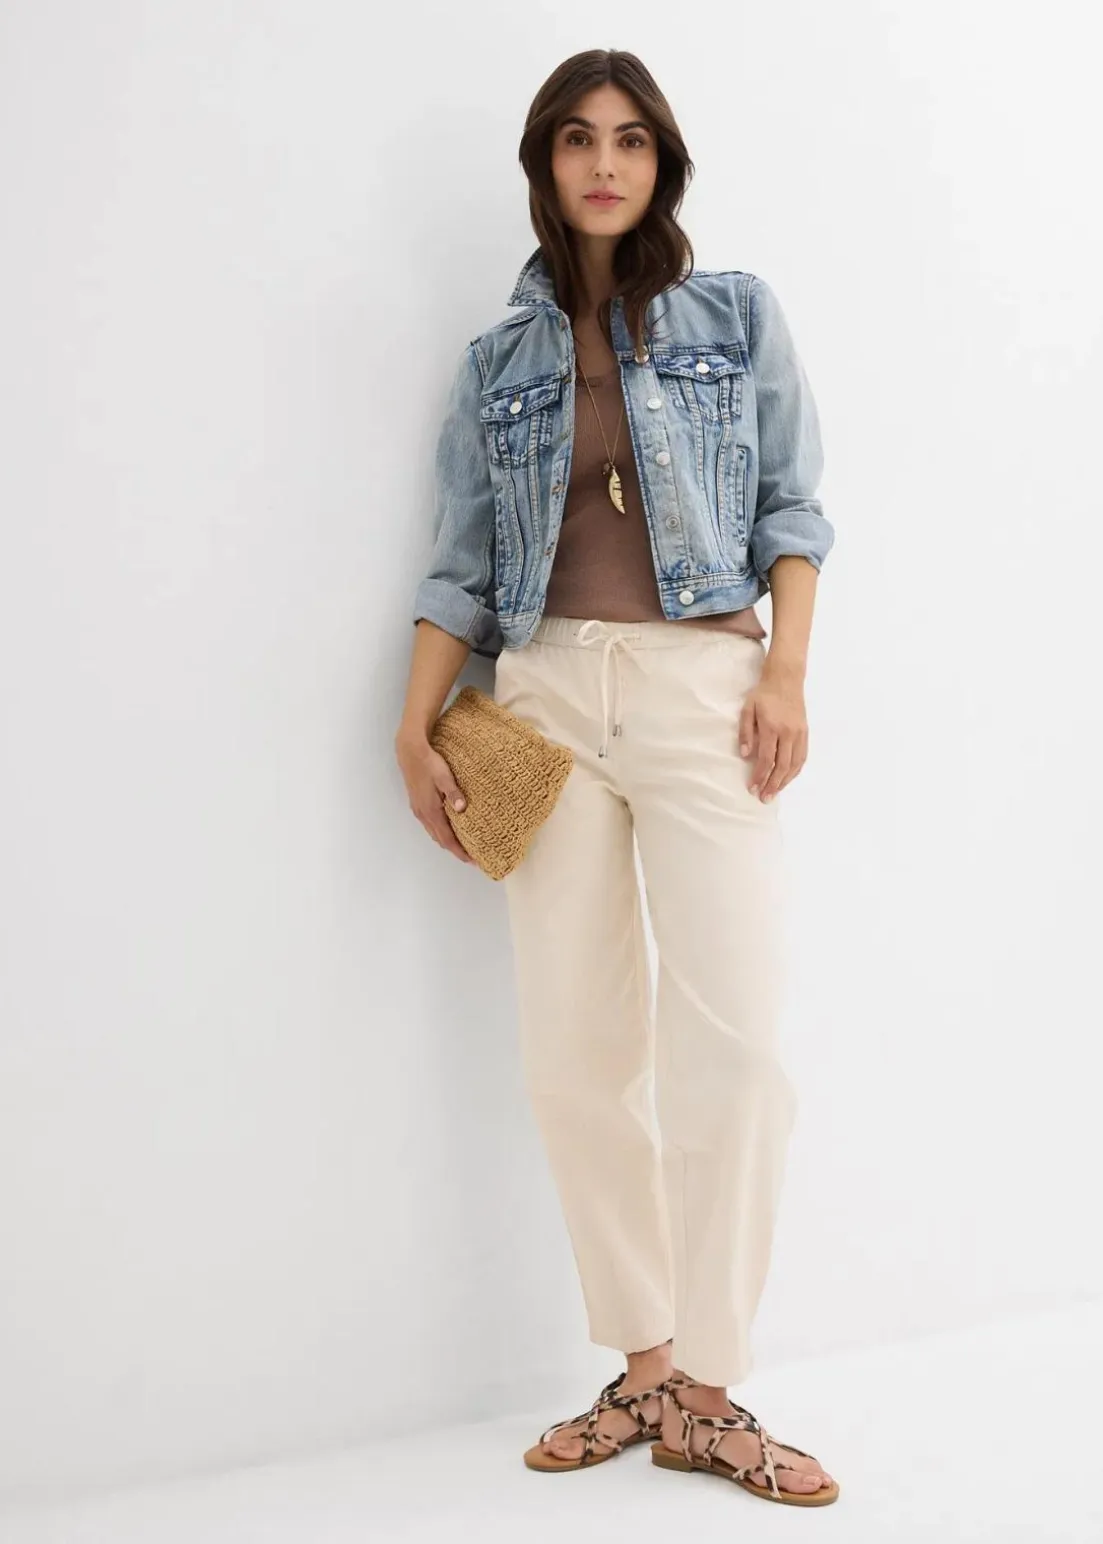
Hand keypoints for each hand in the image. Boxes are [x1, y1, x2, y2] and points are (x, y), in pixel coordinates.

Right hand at [394, 732, 474, 863]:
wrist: (410, 752)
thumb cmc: (429, 763)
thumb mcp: (444, 776)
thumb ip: (453, 792)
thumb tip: (462, 808)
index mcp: (431, 811)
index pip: (447, 838)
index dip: (459, 851)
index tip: (471, 860)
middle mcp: (423, 814)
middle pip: (440, 839)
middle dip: (455, 850)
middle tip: (470, 856)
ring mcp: (418, 810)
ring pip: (433, 833)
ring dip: (446, 841)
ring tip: (461, 846)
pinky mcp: (417, 804)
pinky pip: (430, 825)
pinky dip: (440, 832)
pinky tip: (447, 829)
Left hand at [737, 660, 807, 801]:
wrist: (786, 679)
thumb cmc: (763, 694)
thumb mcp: (747, 709)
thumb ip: (745, 732)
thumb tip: (745, 755)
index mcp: (772, 727)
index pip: (766, 759)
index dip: (759, 776)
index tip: (752, 788)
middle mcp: (788, 733)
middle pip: (781, 766)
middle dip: (772, 784)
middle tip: (764, 798)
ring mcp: (799, 734)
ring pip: (794, 764)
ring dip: (784, 782)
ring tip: (774, 793)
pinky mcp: (805, 733)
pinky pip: (802, 757)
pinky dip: (795, 771)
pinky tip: (787, 779)